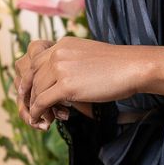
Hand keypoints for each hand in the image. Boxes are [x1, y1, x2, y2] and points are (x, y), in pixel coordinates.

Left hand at [14, 36, 147, 127]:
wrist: (133, 67)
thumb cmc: (117, 65)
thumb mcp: (88, 55)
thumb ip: (72, 62)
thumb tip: (64, 79)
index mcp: (63, 44)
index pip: (36, 61)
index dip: (31, 79)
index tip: (32, 92)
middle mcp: (58, 53)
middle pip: (32, 75)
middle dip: (30, 94)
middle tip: (34, 108)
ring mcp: (60, 68)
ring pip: (36, 89)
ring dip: (35, 106)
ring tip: (40, 117)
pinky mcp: (66, 85)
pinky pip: (43, 101)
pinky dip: (38, 112)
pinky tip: (40, 120)